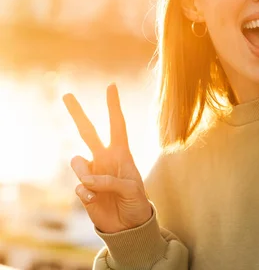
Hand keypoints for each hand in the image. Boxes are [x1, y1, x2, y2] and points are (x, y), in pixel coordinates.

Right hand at [63, 83, 151, 233]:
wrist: (128, 226)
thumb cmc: (136, 203)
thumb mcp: (132, 190)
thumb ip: (111, 182)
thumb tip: (87, 181)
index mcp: (121, 154)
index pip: (117, 125)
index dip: (114, 107)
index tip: (111, 86)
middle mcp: (104, 159)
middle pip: (88, 132)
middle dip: (77, 114)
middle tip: (67, 95)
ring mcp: (92, 173)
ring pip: (77, 162)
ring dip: (85, 174)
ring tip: (96, 188)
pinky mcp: (83, 190)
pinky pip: (78, 187)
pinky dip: (86, 195)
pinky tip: (96, 202)